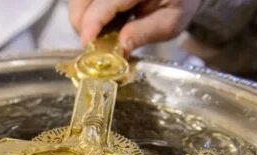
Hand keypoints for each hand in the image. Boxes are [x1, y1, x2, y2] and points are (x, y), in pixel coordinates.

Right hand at [69, 0, 200, 52]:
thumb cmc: (179, 2)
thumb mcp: (171, 21)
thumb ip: (145, 33)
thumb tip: (119, 48)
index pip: (104, 2)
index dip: (91, 24)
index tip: (88, 46)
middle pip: (81, 1)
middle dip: (83, 26)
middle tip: (97, 44)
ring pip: (77, 1)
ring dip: (83, 20)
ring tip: (103, 31)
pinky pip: (82, 1)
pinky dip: (87, 14)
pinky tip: (104, 20)